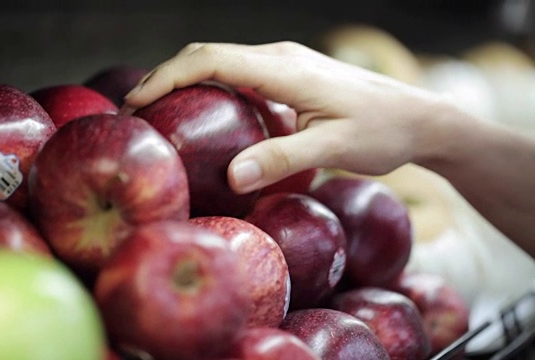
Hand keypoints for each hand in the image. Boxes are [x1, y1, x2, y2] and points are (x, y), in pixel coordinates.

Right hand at [124, 42, 452, 193]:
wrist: (419, 118)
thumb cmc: (382, 132)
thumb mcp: (335, 149)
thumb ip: (284, 158)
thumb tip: (233, 177)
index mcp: (285, 70)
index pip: (210, 60)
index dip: (167, 77)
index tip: (136, 103)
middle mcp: (281, 58)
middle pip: (208, 54)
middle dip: (166, 77)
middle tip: (136, 112)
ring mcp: (286, 64)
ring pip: (221, 61)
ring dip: (185, 81)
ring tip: (158, 113)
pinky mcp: (291, 76)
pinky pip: (239, 74)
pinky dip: (210, 88)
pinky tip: (203, 114)